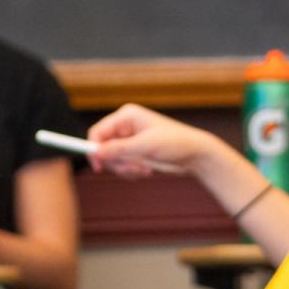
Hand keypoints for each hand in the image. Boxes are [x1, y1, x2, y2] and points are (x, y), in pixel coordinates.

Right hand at [87, 103, 217, 177]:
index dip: (94, 148)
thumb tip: (97, 152)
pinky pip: (121, 166)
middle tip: (133, 168)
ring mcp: (129, 141)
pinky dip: (131, 172)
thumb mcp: (147, 145)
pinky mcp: (134, 154)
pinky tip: (146, 170)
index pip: (98, 131)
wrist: (194, 155)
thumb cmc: (175, 142)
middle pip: (103, 148)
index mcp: (127, 116)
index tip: (97, 165)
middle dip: (117, 162)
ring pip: (111, 160)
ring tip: (144, 169)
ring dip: (126, 169)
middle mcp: (125, 127)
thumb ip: (120, 149)